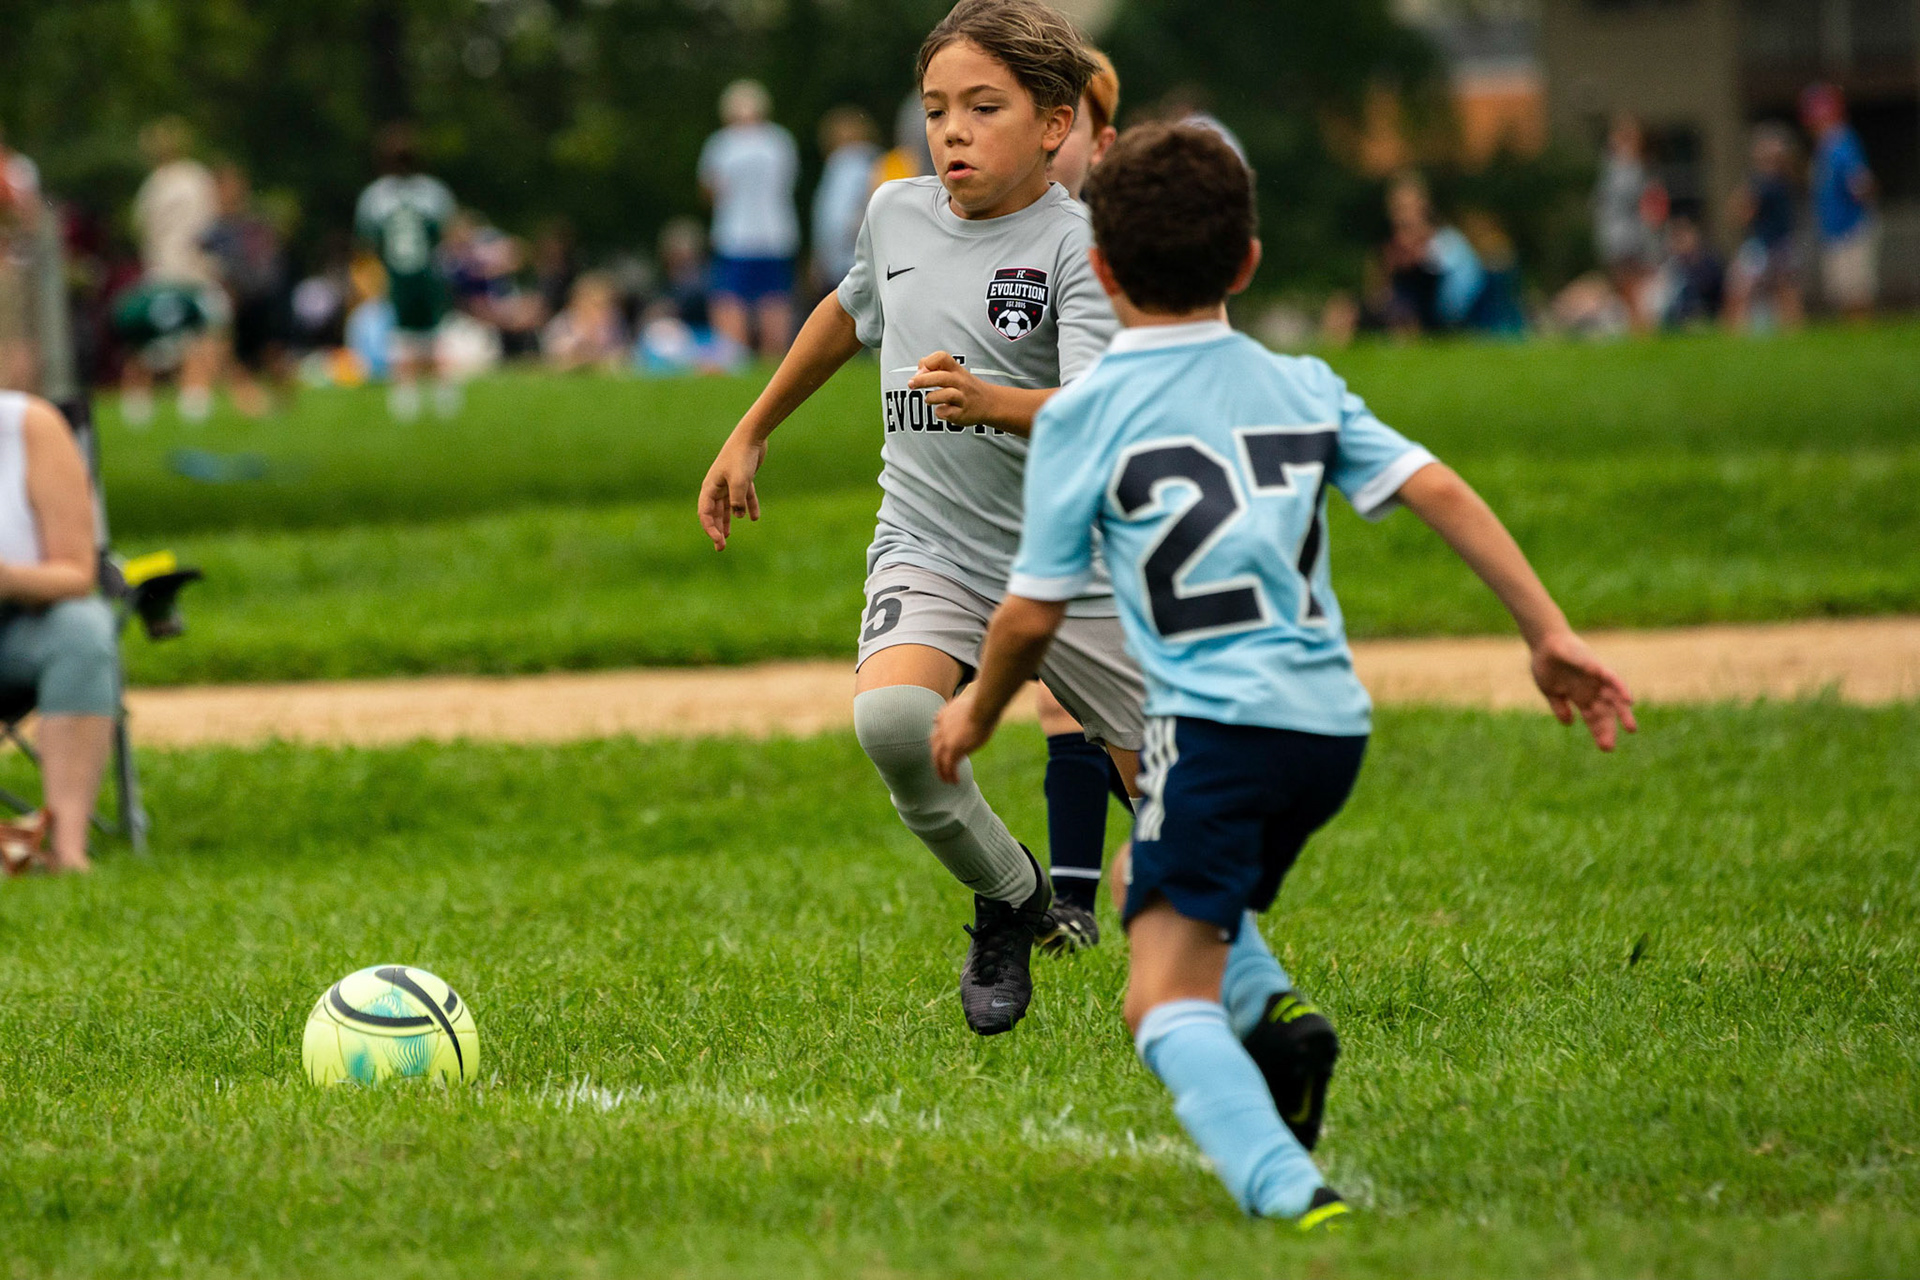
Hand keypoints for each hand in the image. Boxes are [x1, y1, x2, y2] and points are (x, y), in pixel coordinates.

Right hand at [697, 431, 766, 549]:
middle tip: (720, 547)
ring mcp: (729, 483)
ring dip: (727, 521)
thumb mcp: (739, 481)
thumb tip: (738, 516)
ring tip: (728, 536)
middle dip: (716, 530)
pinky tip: (754, 518)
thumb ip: (737, 500)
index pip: (705, 513)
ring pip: (727, 507)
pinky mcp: (743, 479)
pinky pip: (744, 497)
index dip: (710, 529)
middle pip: (713, 513)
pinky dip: (748, 507)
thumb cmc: (741, 457)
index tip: (720, 541)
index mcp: (710, 487)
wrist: (752, 437)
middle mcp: (717, 486)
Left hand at [909, 352, 998, 427]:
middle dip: (922, 380)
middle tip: (911, 384)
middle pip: (940, 377)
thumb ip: (934, 368)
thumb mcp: (953, 372)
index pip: (941, 357)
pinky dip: (940, 412)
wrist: (990, 403)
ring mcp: (963, 398)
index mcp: (956, 370)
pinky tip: (942, 409)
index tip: (921, 370)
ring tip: (929, 399)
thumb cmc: (964, 386)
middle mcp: (961, 382)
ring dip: (931, 397)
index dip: (928, 362)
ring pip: (945, 395)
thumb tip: (918, 371)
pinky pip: (947, 413)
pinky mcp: (963, 413)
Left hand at [930, 689, 995, 783]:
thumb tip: (949, 712)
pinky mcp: (955, 749)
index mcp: (942, 718)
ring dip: (942, 772)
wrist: (982, 707)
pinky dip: (951, 775)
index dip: (938, 745)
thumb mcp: (963, 704)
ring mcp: (946, 740)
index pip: (936, 735)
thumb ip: (955, 709)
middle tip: (941, 771)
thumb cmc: (979, 704)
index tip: (942, 753)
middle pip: (934, 749)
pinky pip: (950, 766)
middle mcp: (940, 730)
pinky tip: (956, 781)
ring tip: (947, 781)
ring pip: (939, 760)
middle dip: (937, 762)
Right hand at [1530, 629, 1636, 751]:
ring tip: (1630, 729)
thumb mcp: (1550, 690)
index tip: (1606, 748)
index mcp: (1581, 697)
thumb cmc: (1546, 663)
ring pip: (1613, 698)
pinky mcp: (1596, 666)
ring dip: (1622, 712)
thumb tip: (1569, 723)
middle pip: (1605, 712)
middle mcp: (1592, 689)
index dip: (1599, 732)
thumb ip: (1559, 706)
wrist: (1543, 642)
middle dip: (1608, 728)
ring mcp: (1596, 678)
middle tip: (1610, 747)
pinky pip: (1612, 678)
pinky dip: (1620, 688)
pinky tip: (1628, 700)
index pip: (1593, 718)